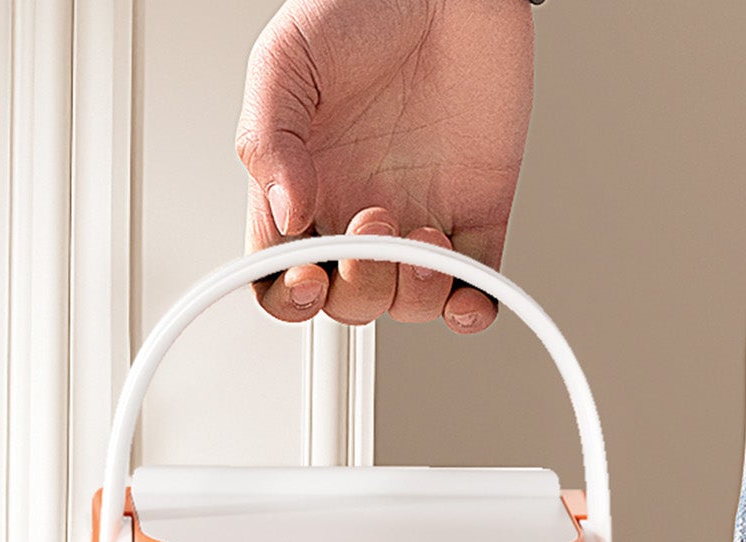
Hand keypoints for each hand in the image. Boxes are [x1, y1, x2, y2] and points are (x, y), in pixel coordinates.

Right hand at [236, 0, 533, 330]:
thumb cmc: (364, 3)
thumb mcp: (286, 61)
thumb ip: (269, 141)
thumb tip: (286, 215)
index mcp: (303, 185)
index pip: (283, 274)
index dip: (291, 297)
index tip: (309, 279)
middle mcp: (357, 210)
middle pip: (347, 301)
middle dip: (360, 286)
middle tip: (373, 221)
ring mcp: (418, 215)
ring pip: (407, 301)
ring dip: (412, 291)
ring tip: (422, 234)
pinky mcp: (477, 211)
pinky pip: (474, 285)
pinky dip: (472, 307)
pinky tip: (465, 292)